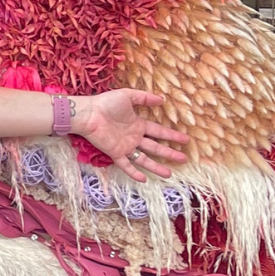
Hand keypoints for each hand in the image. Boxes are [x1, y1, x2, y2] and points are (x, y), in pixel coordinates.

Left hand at [72, 89, 187, 181]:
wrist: (88, 113)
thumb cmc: (106, 103)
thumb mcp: (128, 96)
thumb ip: (144, 98)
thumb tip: (162, 100)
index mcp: (138, 124)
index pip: (159, 132)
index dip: (172, 136)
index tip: (186, 140)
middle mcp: (134, 137)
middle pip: (155, 147)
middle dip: (170, 153)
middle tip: (184, 159)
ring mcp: (125, 146)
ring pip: (144, 159)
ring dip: (156, 167)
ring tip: (169, 174)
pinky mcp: (115, 153)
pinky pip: (126, 165)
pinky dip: (134, 172)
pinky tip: (144, 179)